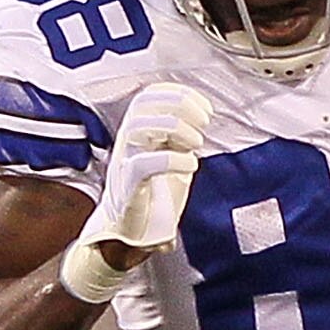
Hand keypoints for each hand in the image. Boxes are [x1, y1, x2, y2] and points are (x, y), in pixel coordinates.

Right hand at [65, 84, 212, 300]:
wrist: (128, 235)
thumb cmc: (151, 195)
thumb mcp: (170, 157)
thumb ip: (180, 136)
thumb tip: (200, 116)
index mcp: (136, 133)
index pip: (150, 95)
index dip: (179, 94)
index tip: (205, 108)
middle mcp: (126, 142)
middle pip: (145, 104)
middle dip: (180, 106)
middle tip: (204, 123)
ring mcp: (124, 163)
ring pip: (140, 126)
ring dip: (176, 128)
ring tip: (197, 143)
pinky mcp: (128, 188)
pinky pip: (144, 163)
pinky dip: (172, 160)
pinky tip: (190, 165)